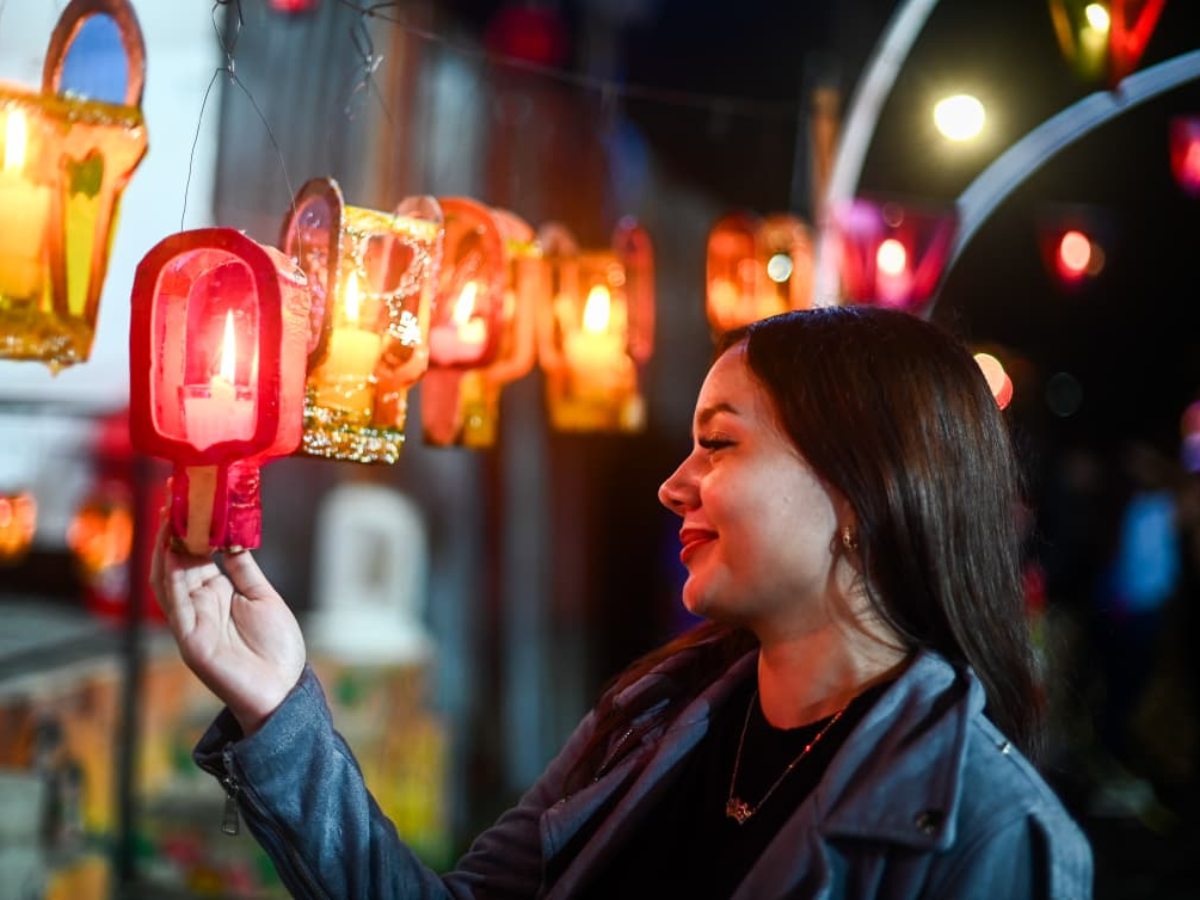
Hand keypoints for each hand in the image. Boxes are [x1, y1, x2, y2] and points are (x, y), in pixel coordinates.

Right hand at [150, 510, 305, 736]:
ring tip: (171, 517)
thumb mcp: (262, 597)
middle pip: (177, 562)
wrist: (282, 691)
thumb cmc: (276, 648)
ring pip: (168, 580)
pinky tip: (174, 555)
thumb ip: (243, 569)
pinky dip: (173, 579)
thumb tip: (231, 536)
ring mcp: (192, 622)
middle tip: (175, 498)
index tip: (192, 498)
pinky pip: (177, 605)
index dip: (191, 528)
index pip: (195, 554)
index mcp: (217, 593)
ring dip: (166, 549)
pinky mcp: (191, 641)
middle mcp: (199, 605)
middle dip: (174, 531)